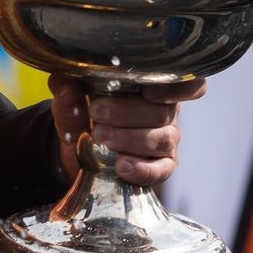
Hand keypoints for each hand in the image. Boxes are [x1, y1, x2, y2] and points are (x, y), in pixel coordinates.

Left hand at [50, 77, 205, 187]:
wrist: (78, 149)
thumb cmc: (84, 114)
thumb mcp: (71, 100)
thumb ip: (67, 90)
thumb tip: (64, 82)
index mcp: (154, 86)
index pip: (188, 82)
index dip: (178, 86)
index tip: (148, 90)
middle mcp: (166, 112)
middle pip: (164, 112)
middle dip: (128, 112)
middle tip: (96, 112)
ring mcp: (166, 140)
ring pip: (163, 138)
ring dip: (130, 138)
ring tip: (99, 137)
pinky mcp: (161, 167)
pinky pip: (161, 170)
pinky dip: (143, 169)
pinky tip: (121, 166)